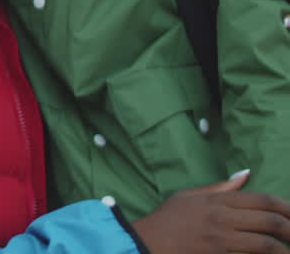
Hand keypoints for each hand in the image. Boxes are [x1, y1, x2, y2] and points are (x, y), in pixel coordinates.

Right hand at [131, 171, 289, 253]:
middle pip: (269, 220)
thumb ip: (220, 187)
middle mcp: (222, 217)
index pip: (262, 200)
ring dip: (285, 248)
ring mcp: (222, 238)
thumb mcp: (189, 196)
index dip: (286, 207)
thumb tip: (246, 174)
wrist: (146, 242)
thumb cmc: (166, 219)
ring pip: (266, 242)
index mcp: (217, 200)